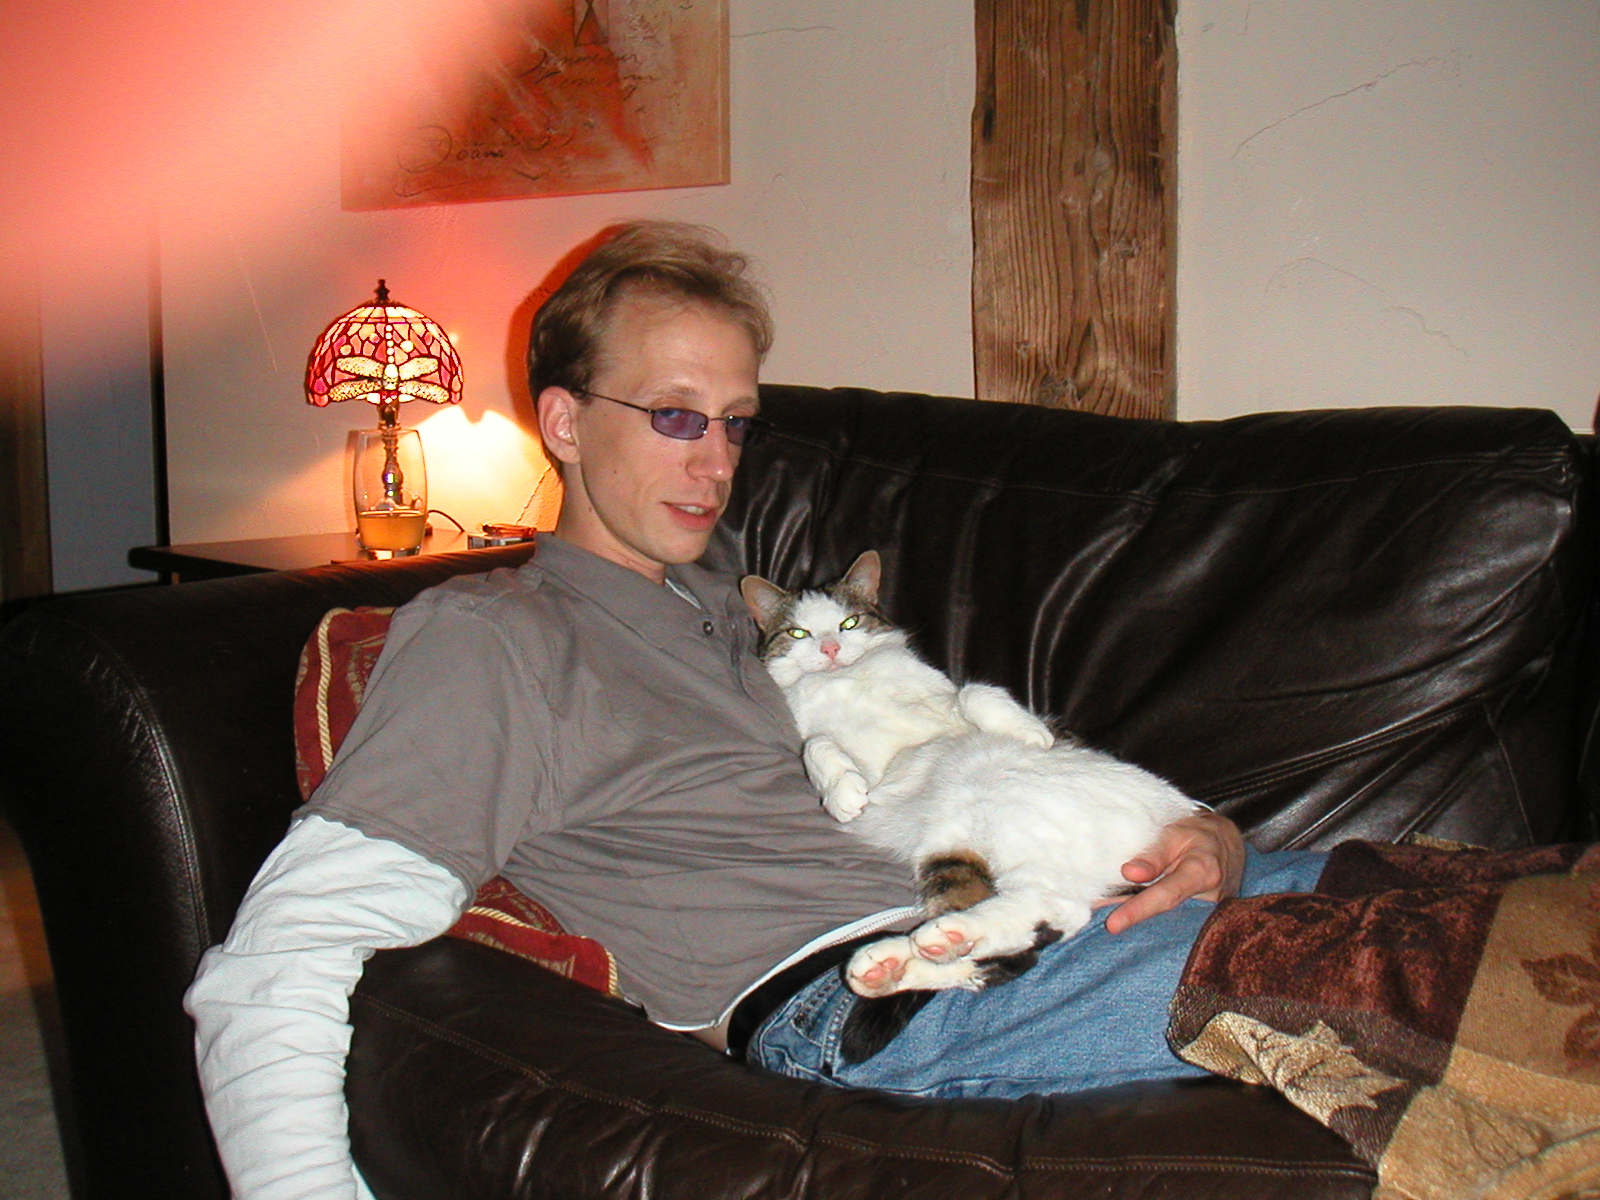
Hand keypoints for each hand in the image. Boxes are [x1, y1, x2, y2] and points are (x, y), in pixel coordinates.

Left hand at [1101, 810, 1245, 934]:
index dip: (1138, 910)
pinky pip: (1170, 925)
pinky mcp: (1197, 920)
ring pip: (1167, 926)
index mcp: (1203, 872)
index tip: (1112, 924)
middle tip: (1102, 929)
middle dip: (1134, 927)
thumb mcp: (1177, 833)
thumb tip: (1129, 873)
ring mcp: (1204, 914)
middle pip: (1165, 919)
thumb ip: (1154, 854)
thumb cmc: (1198, 835)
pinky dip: (1147, 924)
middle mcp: (1207, 900)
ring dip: (1137, 928)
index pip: (1166, 895)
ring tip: (1104, 925)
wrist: (1226, 846)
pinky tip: (1121, 920)